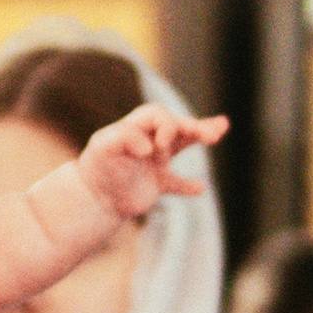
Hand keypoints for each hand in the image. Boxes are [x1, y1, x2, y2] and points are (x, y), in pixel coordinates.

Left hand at [78, 102, 227, 226]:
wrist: (91, 198)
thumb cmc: (96, 167)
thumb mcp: (102, 147)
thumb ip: (123, 139)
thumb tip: (148, 148)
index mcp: (137, 127)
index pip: (159, 115)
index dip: (165, 126)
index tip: (157, 147)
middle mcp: (149, 140)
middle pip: (178, 125)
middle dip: (197, 127)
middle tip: (214, 133)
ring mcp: (155, 161)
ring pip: (183, 144)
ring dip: (201, 135)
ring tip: (221, 128)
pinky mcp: (157, 183)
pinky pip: (177, 183)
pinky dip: (189, 186)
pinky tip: (200, 188)